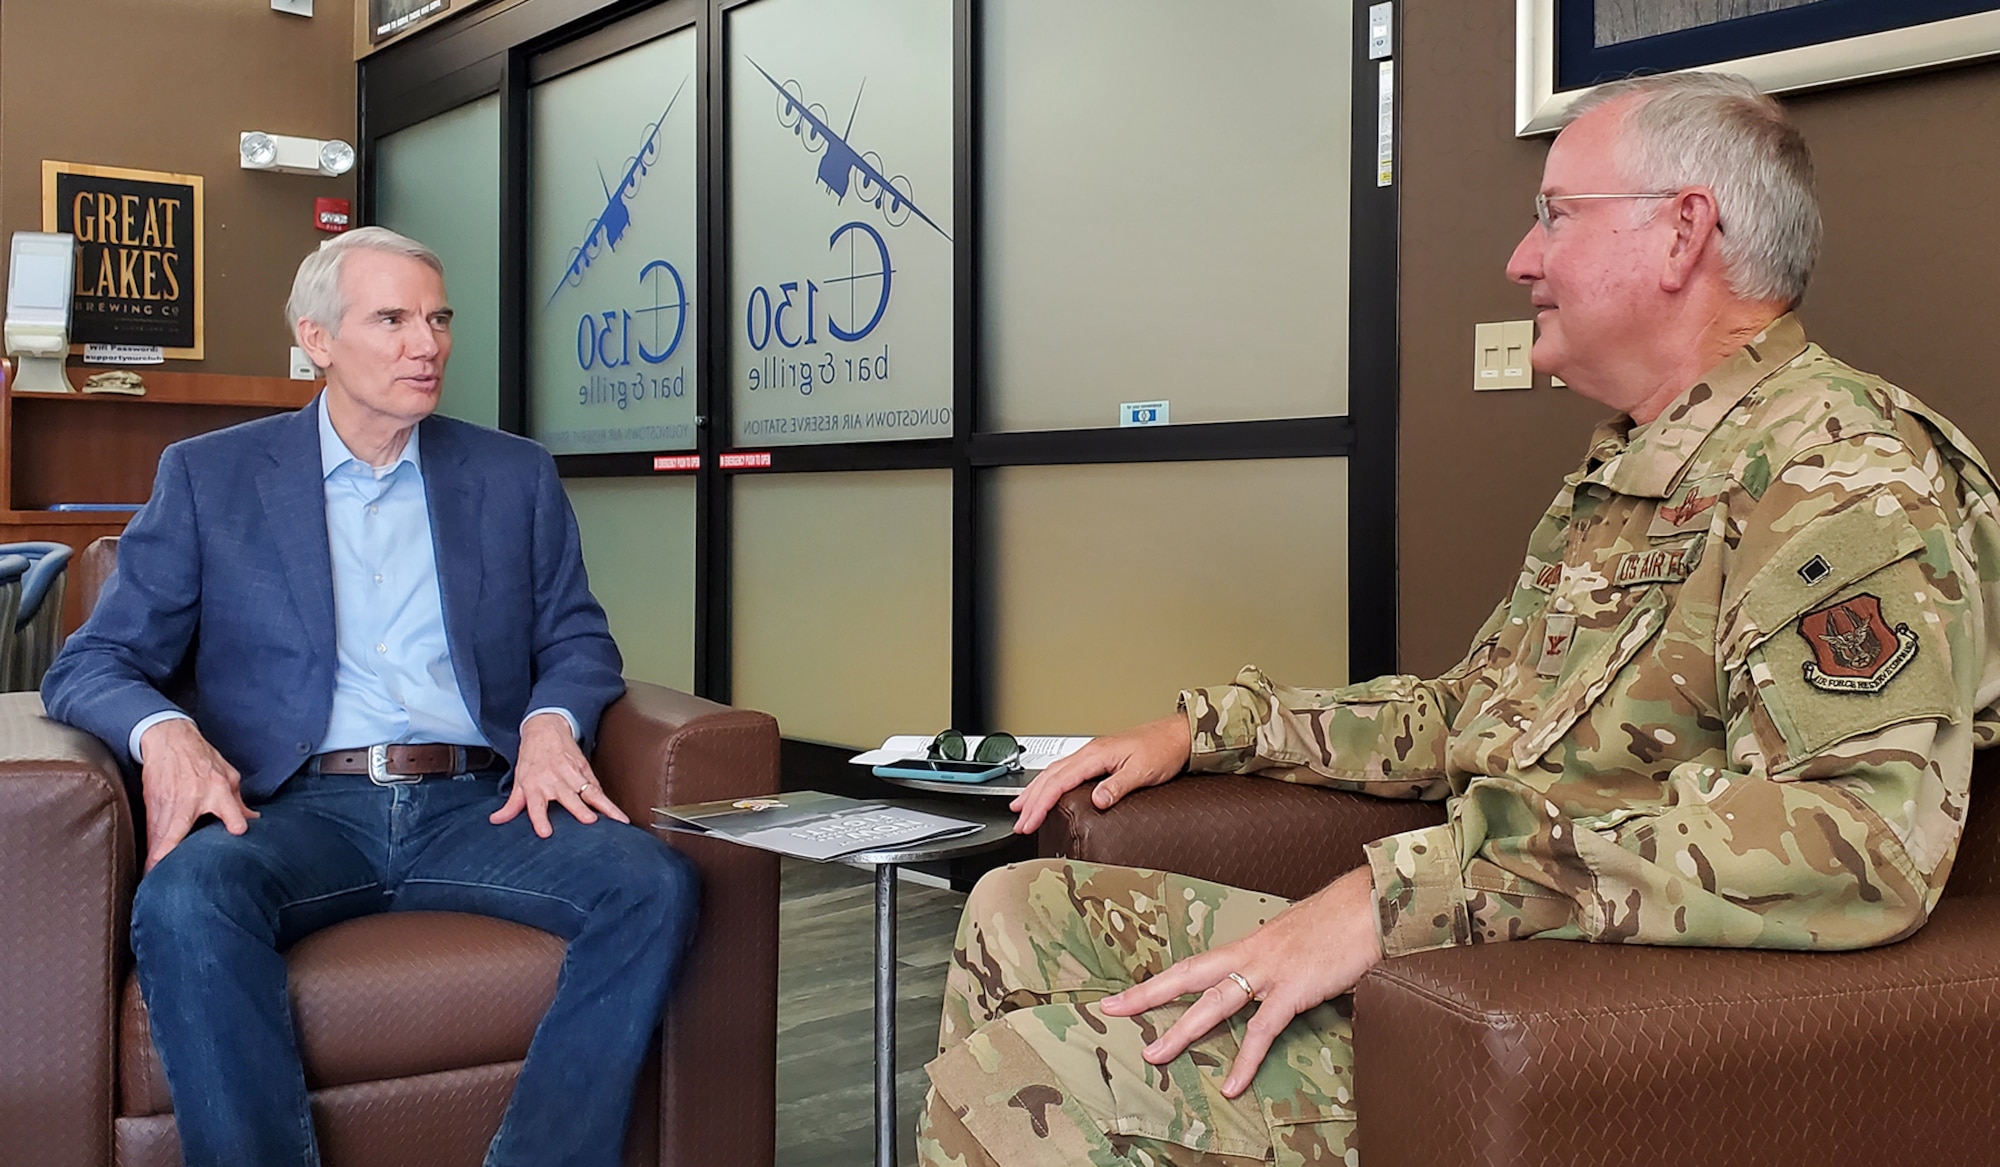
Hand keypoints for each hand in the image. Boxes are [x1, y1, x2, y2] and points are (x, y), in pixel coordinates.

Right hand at [139, 718, 257, 872]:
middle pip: (178, 826)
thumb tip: (252, 819)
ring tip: (151, 876)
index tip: (237, 831)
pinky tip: (148, 864)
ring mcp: (168, 801)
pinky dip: (150, 846)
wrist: (169, 739)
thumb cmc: (202, 757)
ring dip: (155, 855)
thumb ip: (238, 801)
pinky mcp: (153, 802)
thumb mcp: (228, 774)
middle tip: (163, 867)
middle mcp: (191, 797)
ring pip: (159, 832)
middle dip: (169, 847)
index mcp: (216, 788)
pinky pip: (151, 829)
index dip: (234, 819)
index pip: (228, 806)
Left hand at [490, 712, 628, 837]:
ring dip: (605, 806)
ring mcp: (572, 774)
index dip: (540, 819)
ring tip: (618, 820)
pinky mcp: (585, 770)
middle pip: (569, 797)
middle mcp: (554, 780)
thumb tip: (496, 820)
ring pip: (590, 792)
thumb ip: (511, 805)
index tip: (546, 833)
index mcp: (534, 785)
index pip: (536, 806)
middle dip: (580, 809)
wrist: (546, 729)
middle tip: (590, 821)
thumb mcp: (519, 780)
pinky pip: (597, 787)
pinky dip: (608, 800)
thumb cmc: (532, 758)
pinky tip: (619, 814)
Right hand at [1008, 714, 1190, 833]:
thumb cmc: (1162, 750)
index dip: (1041, 803)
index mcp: (1096, 755)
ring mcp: (1092, 754)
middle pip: (1050, 777)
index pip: (1059, 781)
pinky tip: (1046, 790)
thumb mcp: (1142, 771)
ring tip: (1020, 808)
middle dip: (1031, 801)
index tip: (1030, 821)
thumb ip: (1117, 786)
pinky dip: (1049, 783)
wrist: (1176, 736)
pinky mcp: (1097, 758)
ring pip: (1053, 772)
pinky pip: (1064, 770)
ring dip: (1035, 791)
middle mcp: (1090, 752)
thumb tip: (1096, 801)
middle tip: (1020, 823)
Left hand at [1100, 866, 1382, 1097]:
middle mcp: (1251, 954)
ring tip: (1155, 1056)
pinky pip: (1263, 1030)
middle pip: (1188, 976)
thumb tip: (1267, 980)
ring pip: (1214, 1003)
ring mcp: (1270, 971)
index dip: (1158, 980)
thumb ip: (1275, 961)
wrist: (1370, 904)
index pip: (1193, 964)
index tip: (1123, 994)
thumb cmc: (1339, 922)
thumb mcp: (1295, 939)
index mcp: (1249, 944)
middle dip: (1147, 995)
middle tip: (1111, 1010)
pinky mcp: (1294, 989)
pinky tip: (1232, 1085)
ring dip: (1182, 1031)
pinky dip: (1246, 1059)